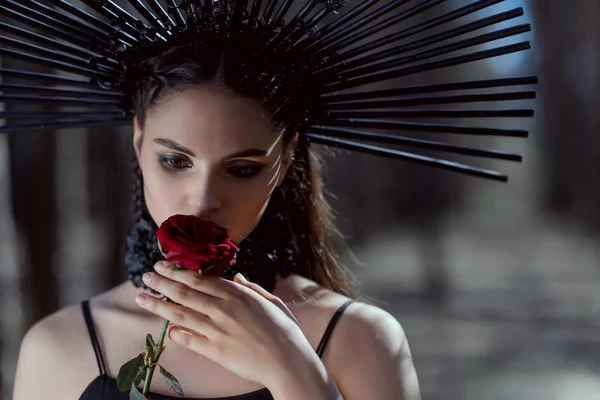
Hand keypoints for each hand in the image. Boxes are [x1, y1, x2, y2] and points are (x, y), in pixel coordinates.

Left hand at [135, 261, 308, 385]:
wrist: (288, 362)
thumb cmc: (285, 330)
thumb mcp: (271, 301)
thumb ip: (251, 288)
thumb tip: (236, 277)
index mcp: (237, 294)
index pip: (200, 279)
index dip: (178, 272)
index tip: (163, 266)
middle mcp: (223, 309)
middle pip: (184, 293)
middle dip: (162, 283)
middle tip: (146, 276)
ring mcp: (217, 330)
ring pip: (180, 314)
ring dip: (158, 305)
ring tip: (142, 297)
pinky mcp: (215, 351)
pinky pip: (189, 339)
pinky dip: (176, 333)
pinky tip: (166, 329)